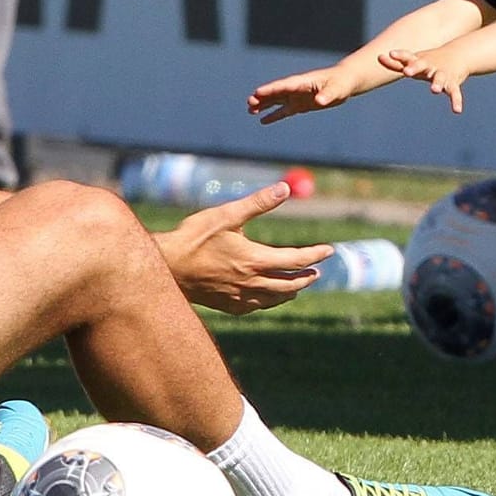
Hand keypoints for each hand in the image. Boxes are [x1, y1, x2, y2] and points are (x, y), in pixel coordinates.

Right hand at [154, 182, 332, 314]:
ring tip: (297, 286)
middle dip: (306, 277)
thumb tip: (285, 188)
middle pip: (290, 284)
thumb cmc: (194, 237)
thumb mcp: (226, 214)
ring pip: (275, 298)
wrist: (167, 267)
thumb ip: (258, 203)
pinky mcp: (228, 305)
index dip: (315, 254)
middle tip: (316, 271)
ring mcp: (240, 297)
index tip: (328, 250)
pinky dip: (269, 301)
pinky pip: (257, 306)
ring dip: (290, 291)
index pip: (296, 260)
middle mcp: (251, 282)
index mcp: (254, 259)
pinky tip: (266, 297)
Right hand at [248, 67, 359, 123]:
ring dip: (264, 105)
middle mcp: (296, 89)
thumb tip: (319, 101)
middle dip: (263, 97)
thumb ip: (327, 95)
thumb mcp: (336, 89)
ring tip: (250, 111)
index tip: (257, 92)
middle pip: (276, 93)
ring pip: (276, 101)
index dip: (270, 89)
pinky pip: (284, 111)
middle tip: (249, 103)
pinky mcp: (300, 105)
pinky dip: (274, 115)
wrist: (345, 82)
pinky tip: (262, 120)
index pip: (283, 86)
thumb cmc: (340, 83)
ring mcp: (297, 96)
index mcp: (302, 82)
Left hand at [380, 47, 469, 113]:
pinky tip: (457, 111)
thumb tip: (378, 57)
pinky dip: (456, 101)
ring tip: (434, 90)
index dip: (399, 56)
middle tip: (407, 72)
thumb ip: (395, 63)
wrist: (458, 55)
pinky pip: (455, 93)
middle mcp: (429, 65)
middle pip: (421, 65)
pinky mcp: (453, 83)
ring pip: (439, 78)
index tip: (390, 54)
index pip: (407, 57)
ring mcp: (442, 73)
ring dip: (437, 83)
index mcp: (419, 61)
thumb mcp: (413, 61)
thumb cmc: (428, 61)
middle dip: (414, 68)